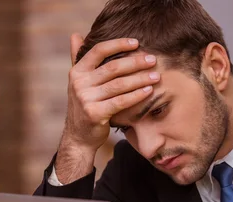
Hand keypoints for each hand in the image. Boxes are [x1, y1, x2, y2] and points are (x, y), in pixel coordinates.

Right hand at [55, 34, 160, 182]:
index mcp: (77, 72)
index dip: (118, 44)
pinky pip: (121, 102)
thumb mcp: (79, 82)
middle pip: (112, 68)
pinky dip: (137, 95)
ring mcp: (86, 99)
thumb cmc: (85, 105)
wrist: (79, 136)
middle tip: (152, 59)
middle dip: (135, 62)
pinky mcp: (95, 114)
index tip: (137, 43)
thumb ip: (78, 59)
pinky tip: (149, 91)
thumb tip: (76, 34)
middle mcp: (79, 83)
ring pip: (119, 85)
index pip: (98, 51)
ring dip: (140, 79)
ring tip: (156, 75)